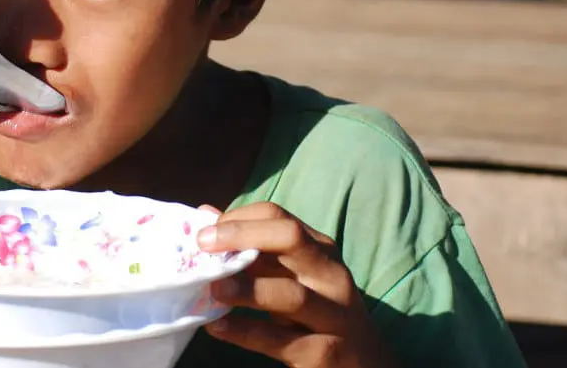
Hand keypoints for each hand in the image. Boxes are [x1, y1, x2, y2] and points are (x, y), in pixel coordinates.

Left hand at [197, 202, 397, 367]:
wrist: (363, 363)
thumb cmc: (317, 312)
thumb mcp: (292, 276)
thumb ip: (254, 249)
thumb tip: (207, 213)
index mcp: (321, 250)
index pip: (280, 218)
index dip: (239, 219)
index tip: (205, 232)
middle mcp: (331, 275)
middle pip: (290, 240)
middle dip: (242, 236)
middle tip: (202, 244)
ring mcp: (332, 314)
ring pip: (290, 294)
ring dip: (247, 289)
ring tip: (213, 287)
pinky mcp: (322, 351)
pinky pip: (279, 340)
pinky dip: (244, 332)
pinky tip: (217, 326)